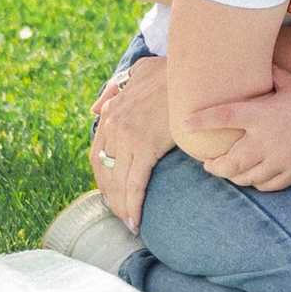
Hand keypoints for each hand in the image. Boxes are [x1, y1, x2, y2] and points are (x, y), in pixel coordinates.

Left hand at [89, 52, 171, 232]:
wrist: (194, 68)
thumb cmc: (173, 70)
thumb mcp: (138, 72)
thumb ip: (115, 89)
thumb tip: (96, 107)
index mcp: (113, 112)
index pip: (98, 153)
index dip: (102, 176)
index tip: (110, 193)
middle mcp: (115, 125)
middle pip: (104, 171)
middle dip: (110, 196)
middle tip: (120, 214)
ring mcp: (128, 137)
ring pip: (118, 181)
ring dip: (121, 207)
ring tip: (129, 224)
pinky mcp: (146, 146)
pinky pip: (135, 183)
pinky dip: (133, 205)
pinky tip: (136, 222)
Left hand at [178, 74, 290, 196]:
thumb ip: (267, 74)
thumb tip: (248, 56)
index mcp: (265, 113)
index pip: (225, 117)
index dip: (202, 121)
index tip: (184, 123)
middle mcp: (269, 139)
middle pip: (229, 160)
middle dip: (213, 165)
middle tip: (207, 162)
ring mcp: (281, 159)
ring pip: (245, 177)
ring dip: (232, 175)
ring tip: (225, 170)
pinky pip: (266, 185)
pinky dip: (255, 182)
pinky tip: (251, 176)